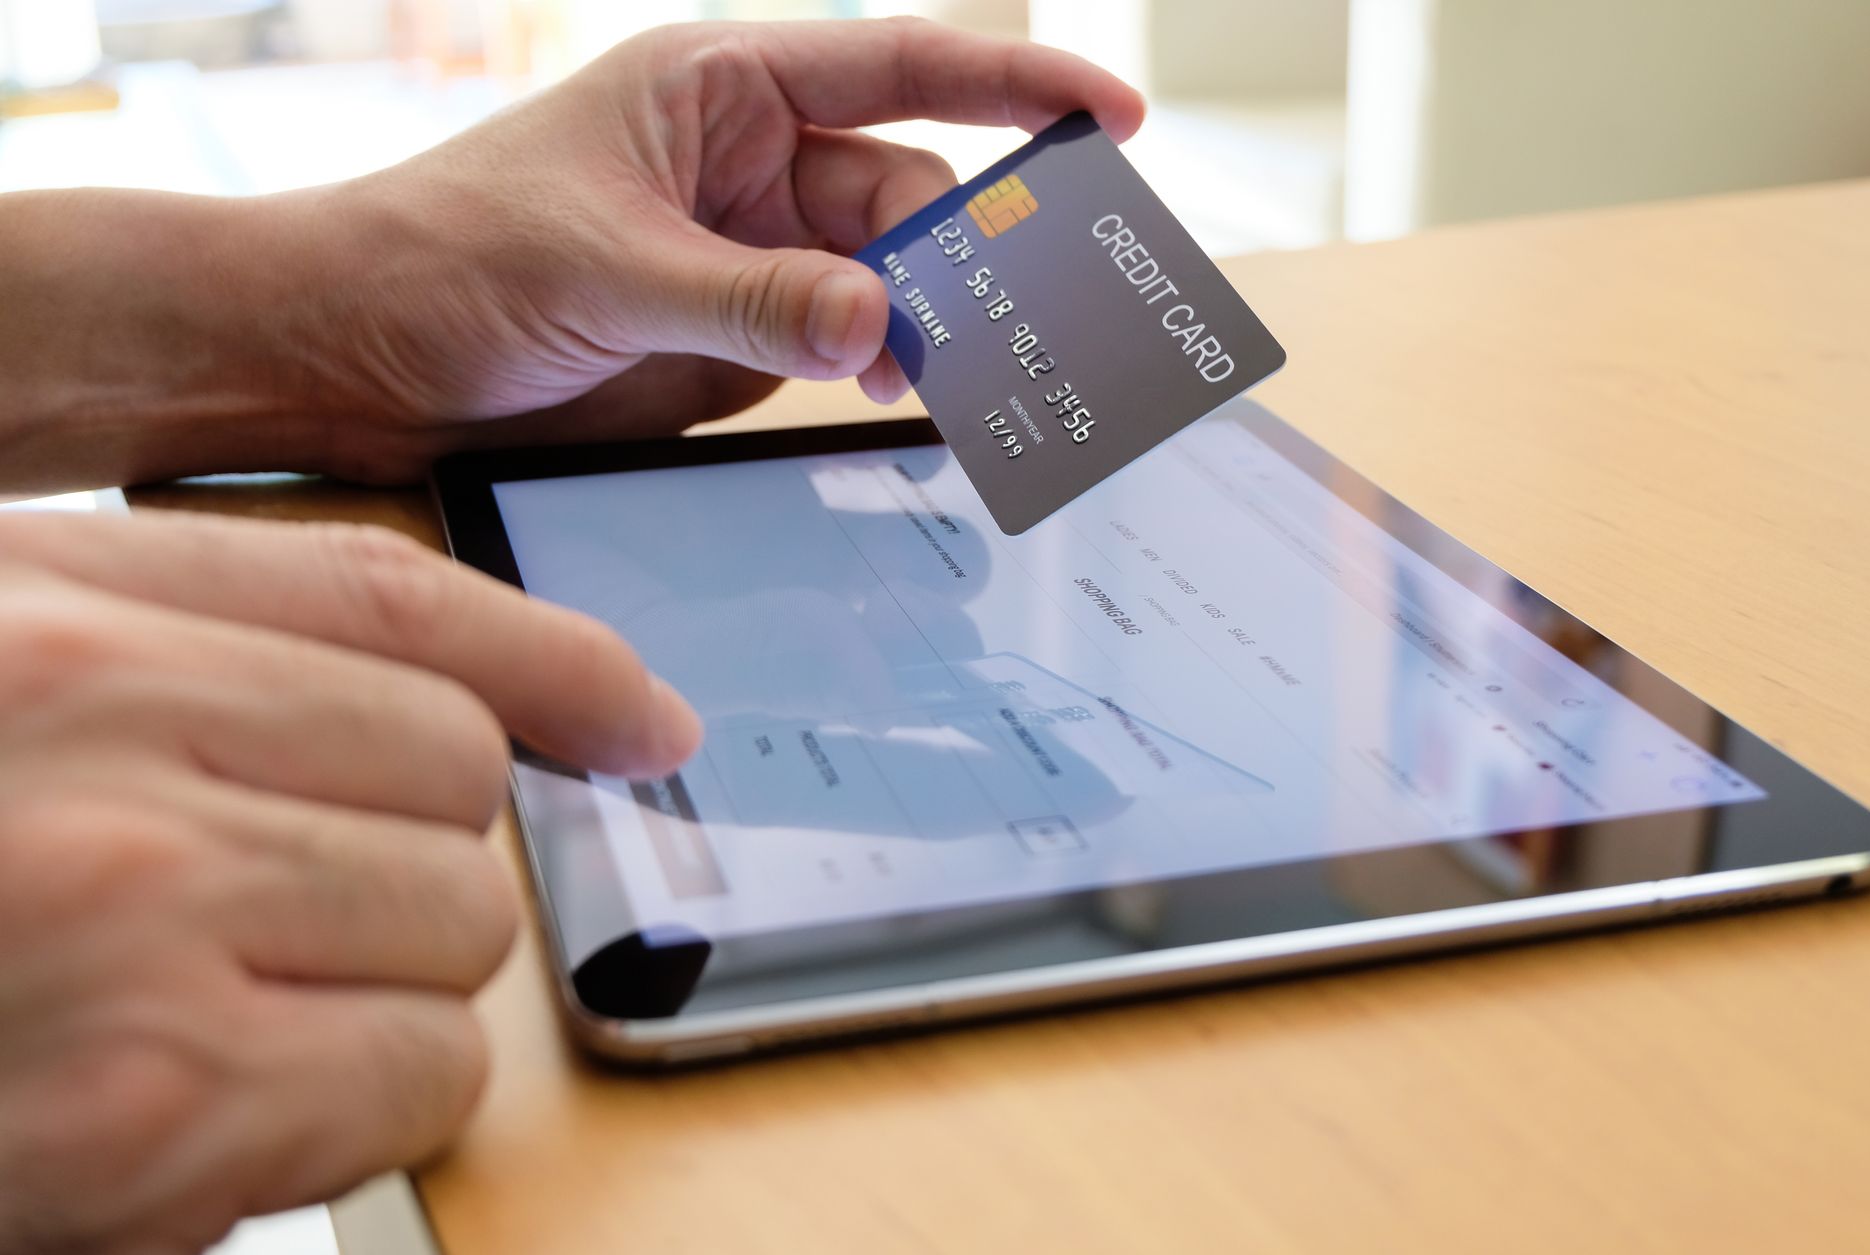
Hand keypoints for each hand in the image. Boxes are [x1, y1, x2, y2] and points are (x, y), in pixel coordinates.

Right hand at [0, 510, 698, 1253]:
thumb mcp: (11, 699)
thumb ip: (181, 682)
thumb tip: (459, 734)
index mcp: (42, 617)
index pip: (385, 597)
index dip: (547, 651)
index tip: (642, 713)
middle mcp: (96, 733)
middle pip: (453, 773)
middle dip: (408, 857)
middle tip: (284, 914)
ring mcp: (136, 917)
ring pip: (456, 925)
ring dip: (389, 984)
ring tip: (227, 1016)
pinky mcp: (153, 1106)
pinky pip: (417, 1075)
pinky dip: (360, 1102)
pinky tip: (221, 1113)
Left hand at [297, 18, 1144, 478]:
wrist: (352, 356)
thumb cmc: (444, 257)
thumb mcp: (599, 265)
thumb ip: (748, 300)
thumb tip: (881, 331)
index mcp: (723, 90)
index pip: (900, 68)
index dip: (1014, 84)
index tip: (1111, 119)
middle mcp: (752, 168)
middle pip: (910, 200)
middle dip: (970, 258)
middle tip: (1028, 328)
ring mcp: (753, 263)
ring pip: (891, 286)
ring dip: (937, 330)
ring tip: (983, 383)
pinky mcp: (741, 348)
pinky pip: (847, 355)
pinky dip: (891, 382)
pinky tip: (921, 409)